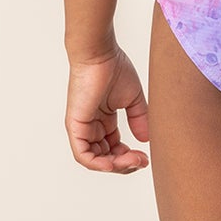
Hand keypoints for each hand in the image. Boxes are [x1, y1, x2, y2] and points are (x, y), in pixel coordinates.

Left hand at [65, 46, 150, 172]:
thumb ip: (139, 119)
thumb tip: (146, 140)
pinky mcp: (75, 126)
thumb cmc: (114, 68)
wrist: (101, 54)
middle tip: (142, 161)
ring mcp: (82, 127)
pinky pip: (83, 155)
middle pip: (105, 158)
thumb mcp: (133, 99)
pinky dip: (98, 164)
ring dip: (116, 166)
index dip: (129, 157)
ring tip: (134, 160)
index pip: (113, 149)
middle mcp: (91, 126)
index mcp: (103, 120)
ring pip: (95, 160)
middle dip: (125, 164)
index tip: (145, 156)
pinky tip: (114, 163)